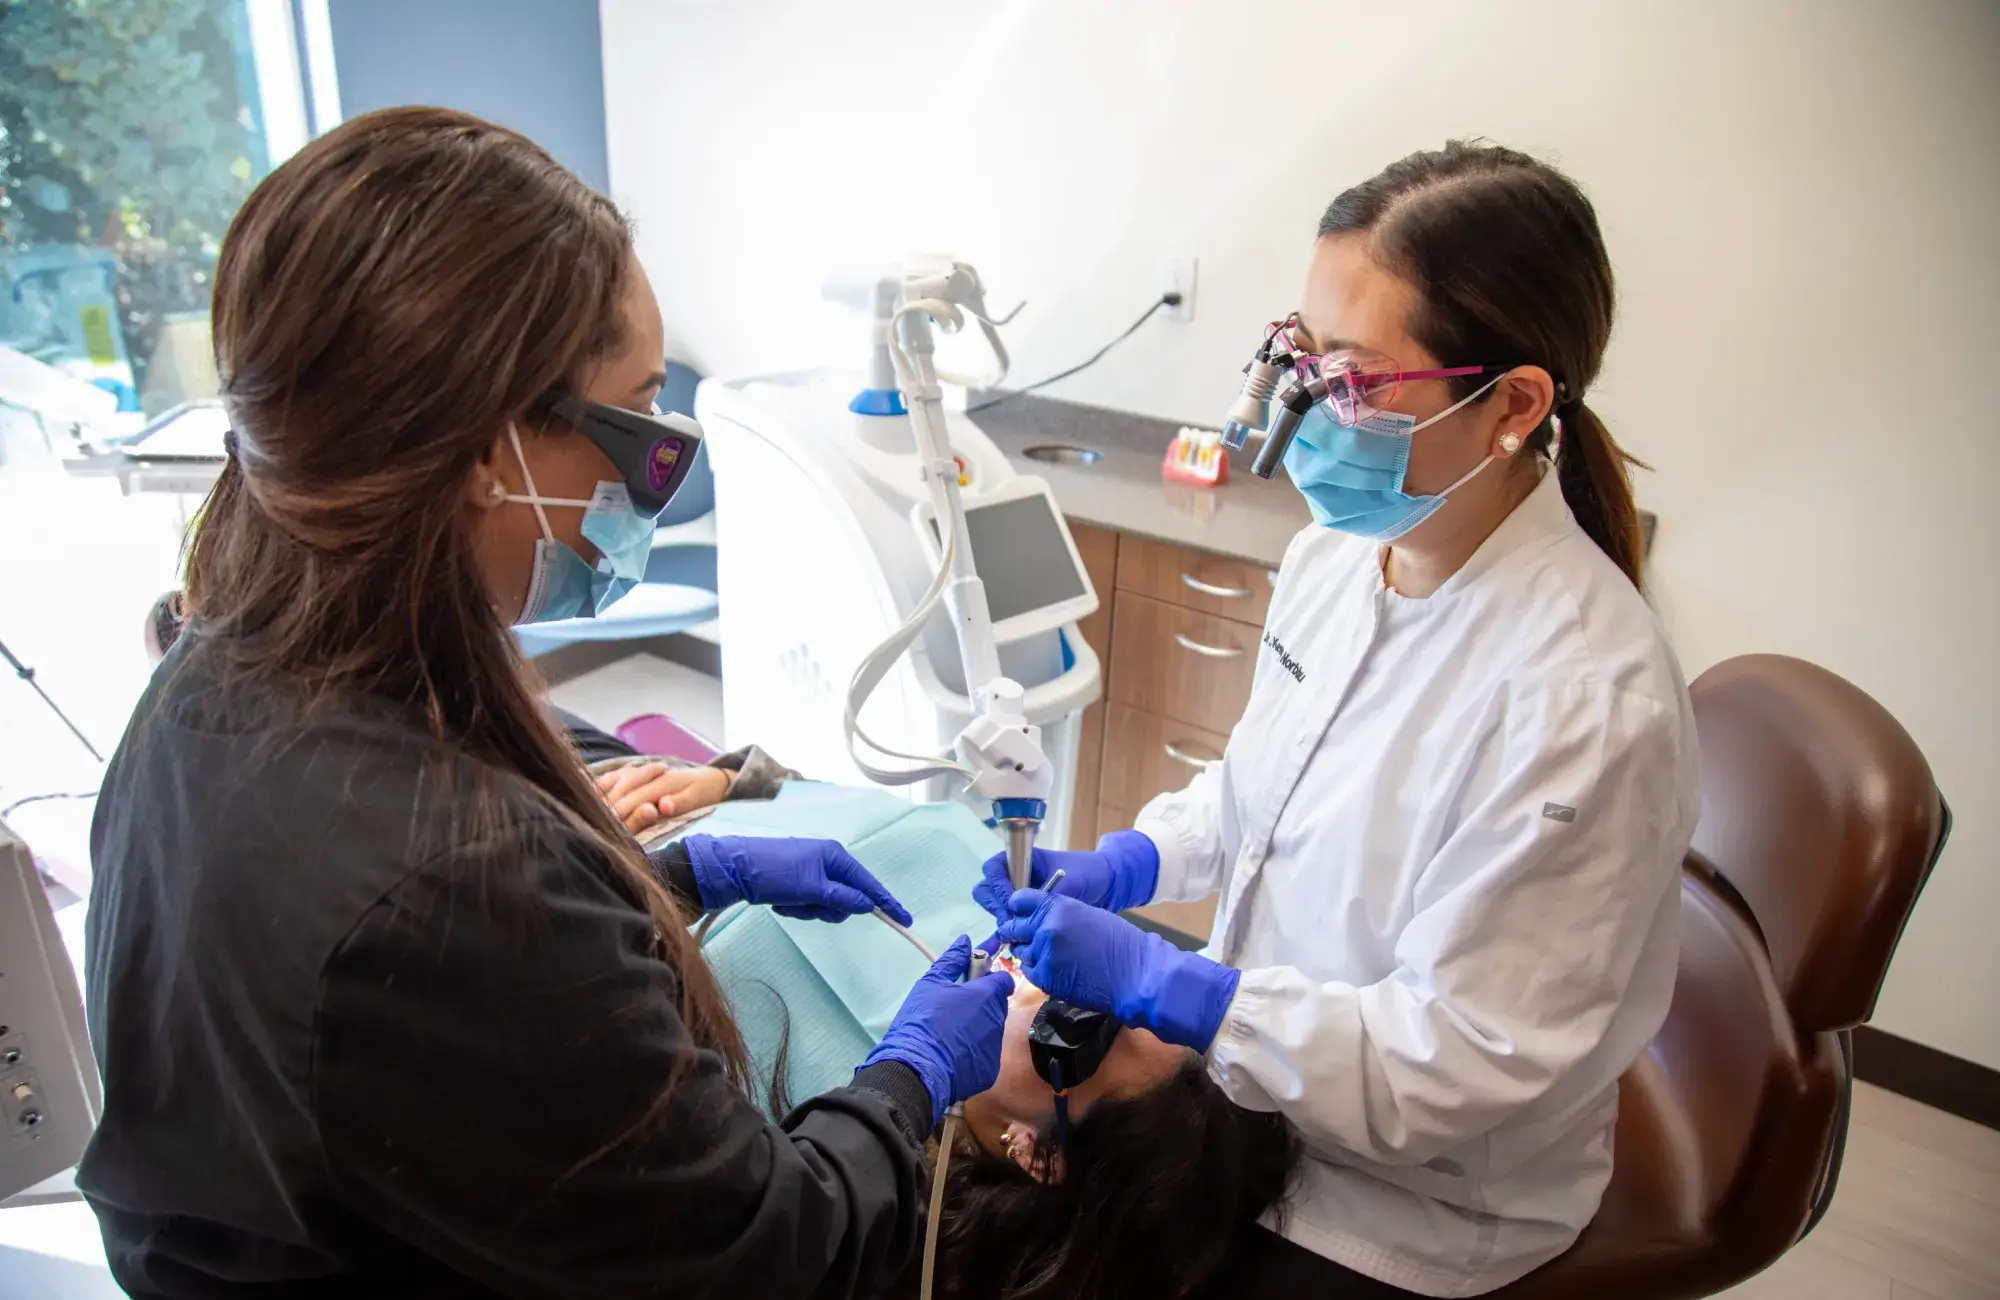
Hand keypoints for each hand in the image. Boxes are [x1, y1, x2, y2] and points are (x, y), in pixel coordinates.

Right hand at [595, 764, 730, 832]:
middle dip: (609, 808)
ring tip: (593, 813)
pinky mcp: (637, 775)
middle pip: (621, 790)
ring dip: (602, 795)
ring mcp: (641, 772)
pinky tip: (591, 793)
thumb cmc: (705, 792)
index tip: (611, 827)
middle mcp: (648, 774)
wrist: (712, 778)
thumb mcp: (697, 798)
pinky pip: (613, 777)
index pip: (636, 798)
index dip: (623, 813)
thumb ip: (678, 803)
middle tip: (596, 828)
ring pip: (614, 781)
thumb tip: (662, 806)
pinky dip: (601, 784)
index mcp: (663, 782)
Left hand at [683, 835, 911, 924]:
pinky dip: (796, 908)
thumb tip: (867, 904)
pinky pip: (808, 904)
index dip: (886, 903)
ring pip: (825, 905)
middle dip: (828, 909)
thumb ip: (842, 898)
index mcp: (835, 856)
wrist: (733, 870)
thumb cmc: (775, 873)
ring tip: (787, 903)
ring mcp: (810, 872)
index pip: (868, 883)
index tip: (904, 919)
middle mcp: (826, 862)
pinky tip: (779, 903)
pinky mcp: (796, 883)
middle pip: (846, 898)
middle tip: (808, 907)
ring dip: (809, 911)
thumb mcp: (812, 889)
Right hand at [861, 936, 1015, 1128]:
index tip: (973, 984)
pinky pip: (985, 1055)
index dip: (990, 980)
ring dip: (977, 1028)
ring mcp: (995, 1046)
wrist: (917, 1068)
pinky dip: (973, 1053)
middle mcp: (997, 1020)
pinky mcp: (989, 1070)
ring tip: (950, 1035)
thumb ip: (952, 960)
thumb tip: (965, 940)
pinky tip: (953, 1056)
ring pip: (991, 1030)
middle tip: (955, 1010)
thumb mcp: (931, 983)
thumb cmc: (922, 1020)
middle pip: (997, 1006)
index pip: (1003, 980)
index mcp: (986, 995)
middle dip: (982, 1004)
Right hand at [973, 830, 1158, 923]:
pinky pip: (1009, 919)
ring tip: (1020, 931)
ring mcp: (1020, 893)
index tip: (1012, 901)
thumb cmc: (1089, 874)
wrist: (1108, 884)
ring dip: (1003, 919)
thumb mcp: (1068, 883)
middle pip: (987, 889)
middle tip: (1013, 920)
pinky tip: (1025, 938)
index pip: (993, 868)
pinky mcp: (1027, 911)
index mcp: (1023, 858)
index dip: (998, 885)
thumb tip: (1019, 913)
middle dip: (996, 905)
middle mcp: (1017, 875)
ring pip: (995, 907)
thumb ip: (1044, 897)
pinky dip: (1012, 929)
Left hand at [997, 890, 1240, 1052]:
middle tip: (1028, 938)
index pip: (1020, 900)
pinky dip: (1038, 971)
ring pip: (1021, 951)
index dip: (1018, 907)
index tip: (1020, 913)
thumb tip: (1041, 919)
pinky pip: (1030, 972)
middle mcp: (1046, 927)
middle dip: (1018, 932)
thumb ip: (1061, 914)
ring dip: (1030, 953)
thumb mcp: (1088, 915)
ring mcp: (1044, 953)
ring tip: (1051, 957)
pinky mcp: (1045, 978)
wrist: (1135, 974)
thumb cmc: (1120, 943)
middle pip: (1014, 927)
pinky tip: (1056, 970)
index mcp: (1059, 906)